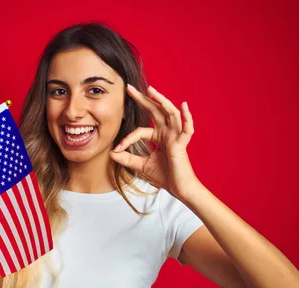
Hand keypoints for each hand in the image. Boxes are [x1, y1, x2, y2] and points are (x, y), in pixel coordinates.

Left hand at [110, 84, 200, 200]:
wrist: (179, 189)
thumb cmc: (165, 176)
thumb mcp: (141, 165)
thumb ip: (128, 159)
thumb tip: (112, 153)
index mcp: (159, 136)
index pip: (140, 130)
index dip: (127, 138)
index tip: (116, 148)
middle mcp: (168, 133)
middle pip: (155, 111)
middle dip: (143, 99)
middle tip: (129, 87)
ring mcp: (176, 136)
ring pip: (170, 114)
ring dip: (161, 101)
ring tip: (151, 90)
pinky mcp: (182, 144)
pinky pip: (186, 129)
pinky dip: (187, 117)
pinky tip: (183, 105)